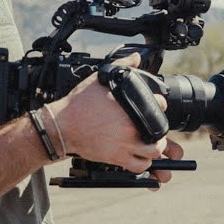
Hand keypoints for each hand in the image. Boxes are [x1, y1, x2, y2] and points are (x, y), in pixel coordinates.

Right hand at [49, 52, 171, 174]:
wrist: (62, 126)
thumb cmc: (78, 104)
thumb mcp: (100, 78)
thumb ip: (122, 65)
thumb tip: (136, 57)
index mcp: (129, 106)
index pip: (160, 105)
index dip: (160, 105)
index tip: (155, 107)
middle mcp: (130, 126)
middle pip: (161, 131)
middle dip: (160, 129)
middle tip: (154, 128)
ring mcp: (124, 144)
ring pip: (154, 151)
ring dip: (155, 148)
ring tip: (149, 143)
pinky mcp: (116, 157)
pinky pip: (139, 166)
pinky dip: (142, 163)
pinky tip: (138, 156)